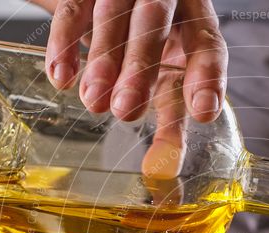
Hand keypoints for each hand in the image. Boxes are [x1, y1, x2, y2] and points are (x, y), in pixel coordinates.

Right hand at [31, 0, 226, 121]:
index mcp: (195, 21)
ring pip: (112, 12)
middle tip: (125, 111)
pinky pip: (72, 9)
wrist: (111, 6)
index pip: (207, 42)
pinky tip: (61, 77)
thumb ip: (170, 124)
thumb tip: (165, 179)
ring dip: (103, 58)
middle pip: (154, 20)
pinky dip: (64, 43)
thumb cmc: (152, 53)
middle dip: (140, 67)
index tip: (201, 112)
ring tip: (92, 101)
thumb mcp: (168, 82)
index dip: (206, 76)